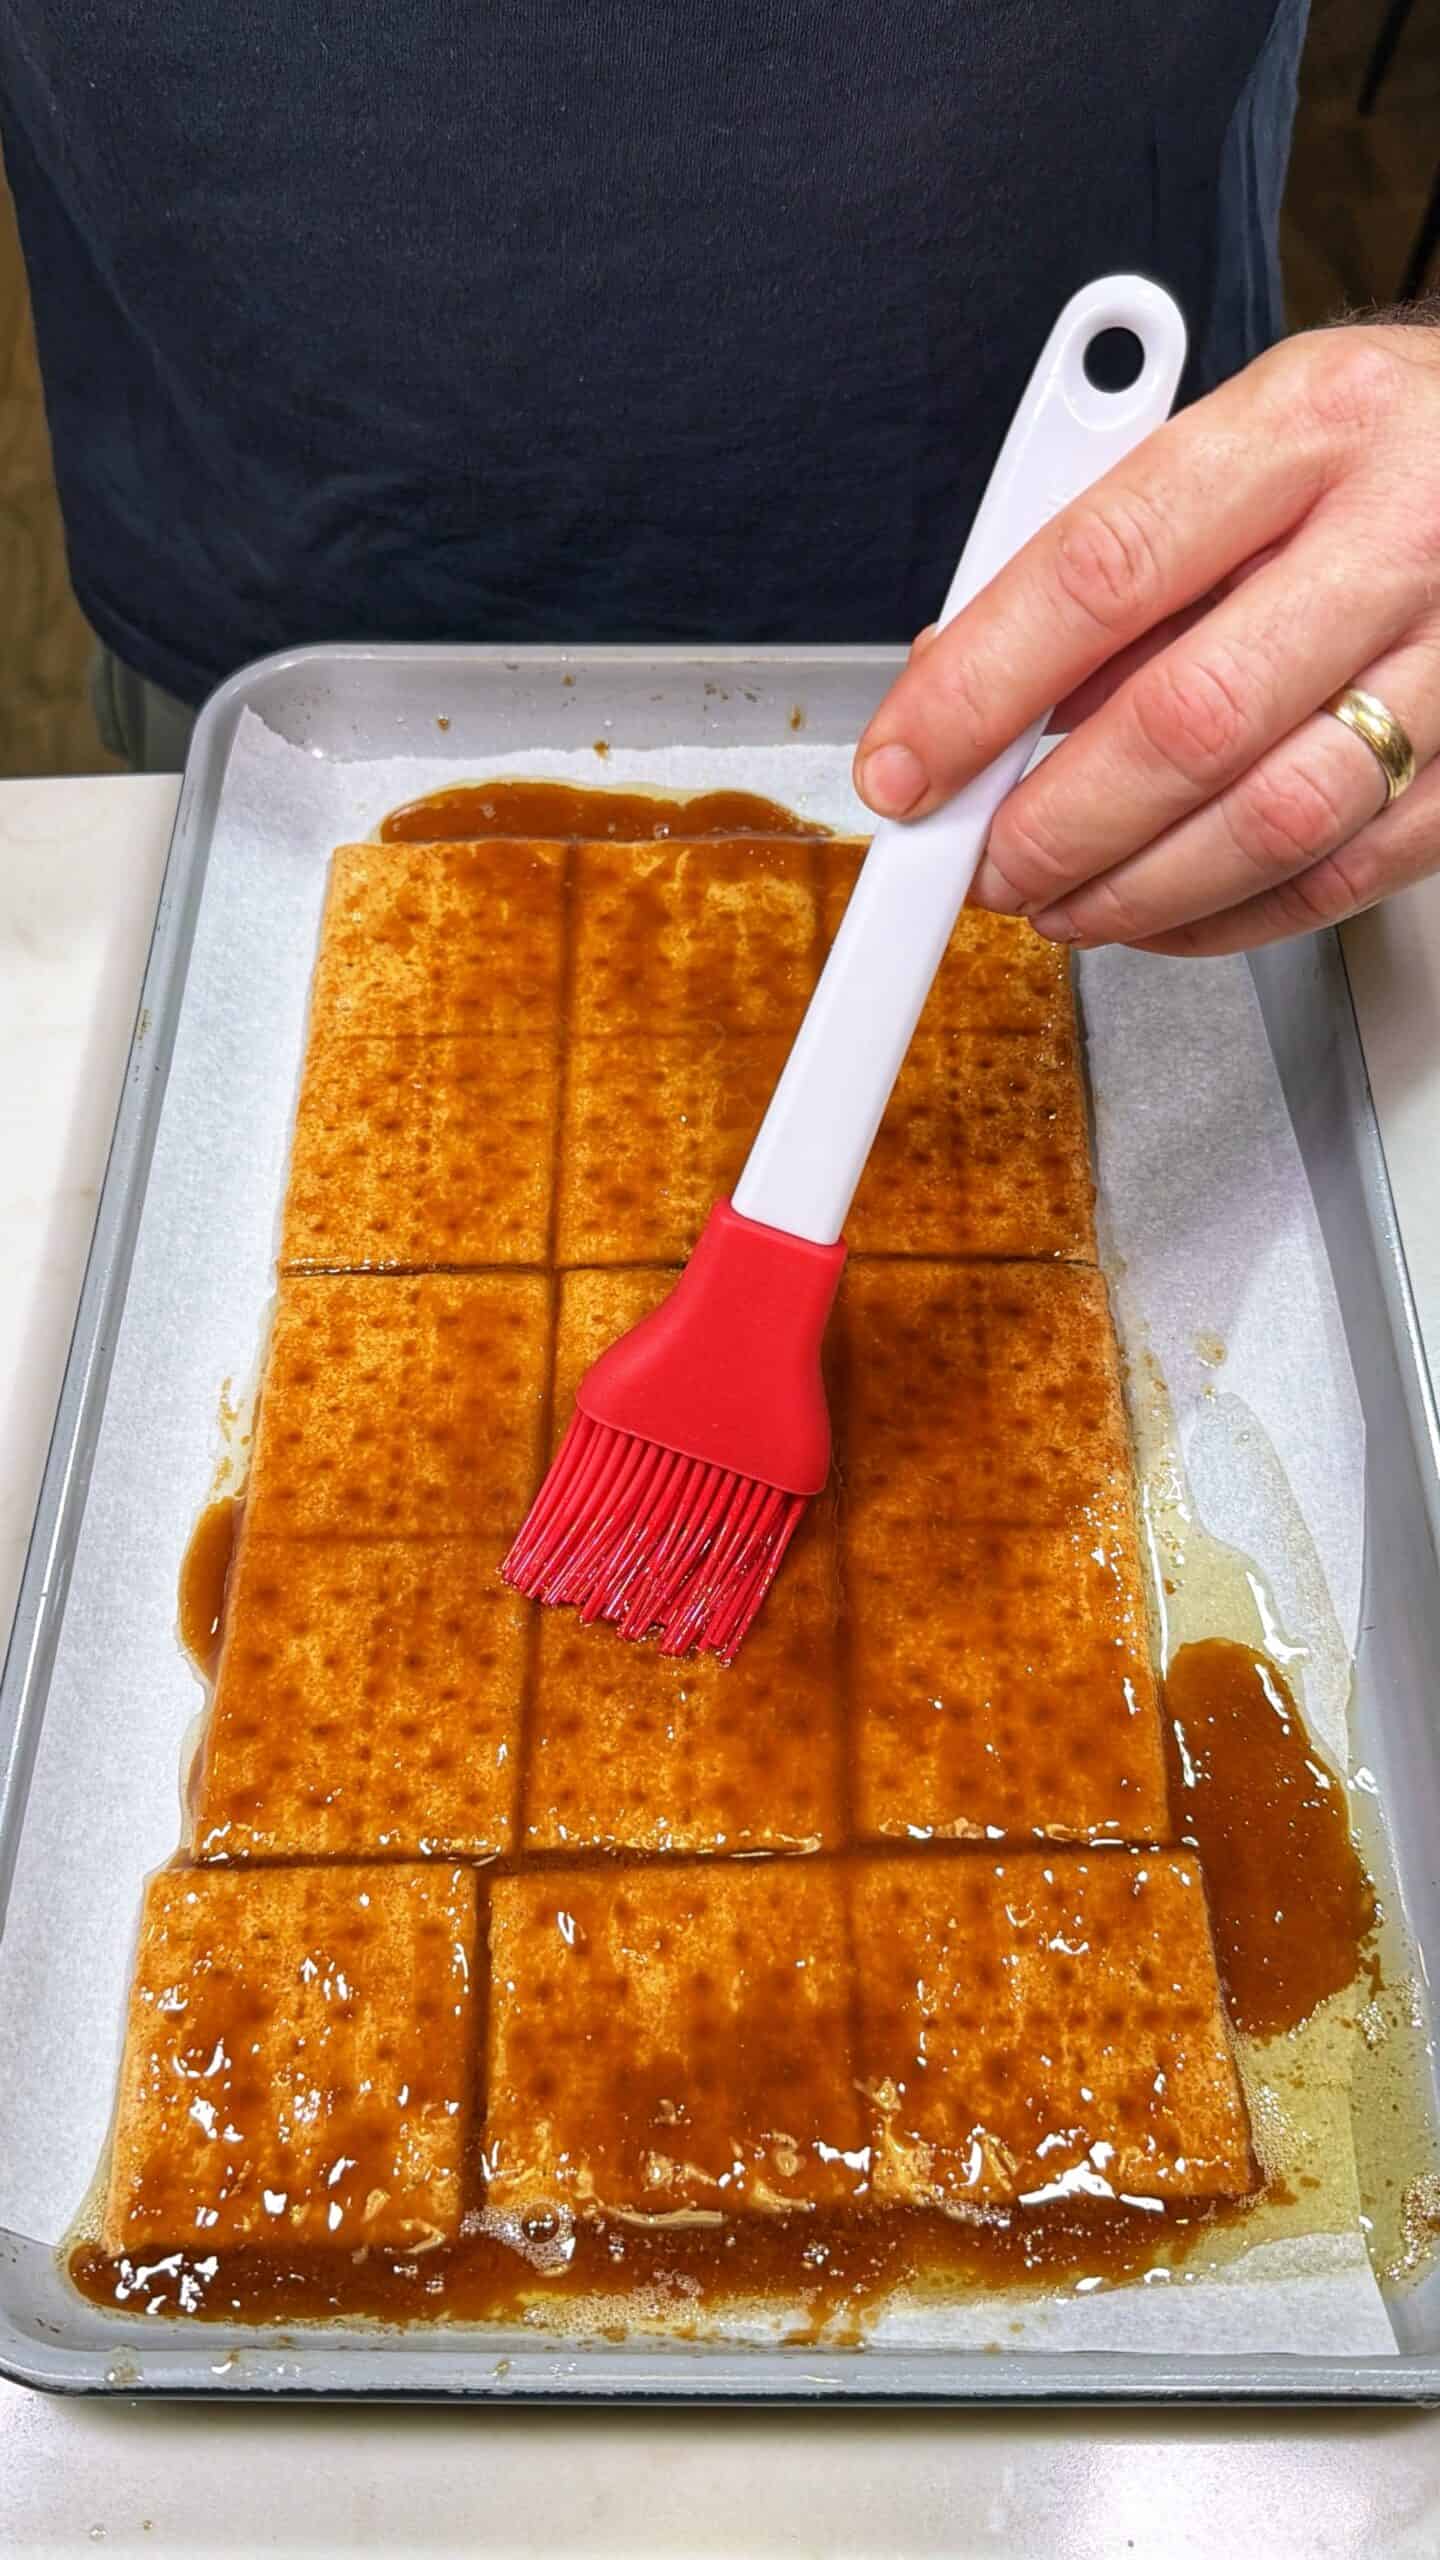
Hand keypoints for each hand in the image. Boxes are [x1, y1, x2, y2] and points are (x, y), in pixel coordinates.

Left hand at [853, 319, 1439, 953]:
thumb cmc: (1380, 453)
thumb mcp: (1244, 444)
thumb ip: (1108, 560)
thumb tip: (964, 691)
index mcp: (1310, 424)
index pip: (1100, 573)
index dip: (978, 692)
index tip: (904, 765)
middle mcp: (1402, 533)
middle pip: (1186, 722)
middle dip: (1052, 824)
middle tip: (981, 863)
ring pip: (1271, 823)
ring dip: (1133, 891)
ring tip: (1059, 902)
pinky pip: (1344, 877)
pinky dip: (1230, 916)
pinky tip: (1165, 910)